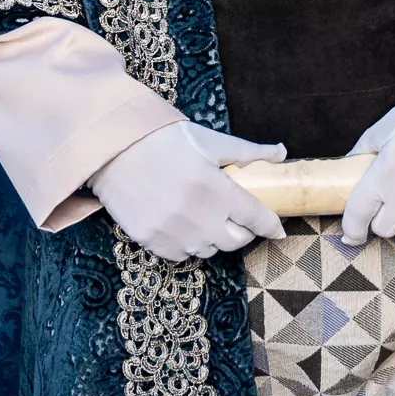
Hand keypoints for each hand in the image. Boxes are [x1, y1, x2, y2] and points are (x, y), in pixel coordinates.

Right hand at [87, 122, 286, 261]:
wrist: (113, 147)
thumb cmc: (164, 140)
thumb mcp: (209, 141)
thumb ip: (248, 152)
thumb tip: (281, 153)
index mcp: (216, 189)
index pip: (256, 217)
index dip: (271, 225)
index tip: (277, 228)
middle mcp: (198, 216)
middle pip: (236, 241)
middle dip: (243, 231)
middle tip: (238, 218)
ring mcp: (173, 232)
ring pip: (208, 250)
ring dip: (214, 238)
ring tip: (207, 219)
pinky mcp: (151, 241)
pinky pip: (181, 255)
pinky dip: (187, 245)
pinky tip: (183, 226)